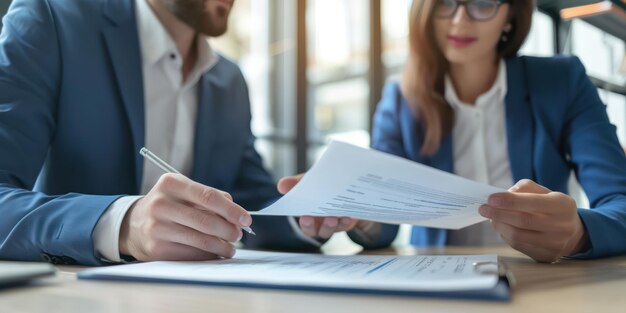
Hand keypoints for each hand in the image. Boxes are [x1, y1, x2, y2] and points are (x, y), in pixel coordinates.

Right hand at [119, 173, 251, 260]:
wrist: (132, 224)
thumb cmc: (168, 205)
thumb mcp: (183, 191)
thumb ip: (209, 197)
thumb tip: (236, 214)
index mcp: (171, 183)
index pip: (209, 196)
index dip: (232, 210)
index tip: (246, 219)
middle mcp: (161, 204)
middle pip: (207, 221)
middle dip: (229, 230)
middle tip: (238, 234)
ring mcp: (157, 228)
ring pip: (201, 241)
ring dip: (222, 246)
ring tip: (230, 247)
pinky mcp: (156, 249)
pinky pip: (192, 255)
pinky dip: (209, 256)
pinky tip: (215, 254)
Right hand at [277, 174, 370, 238]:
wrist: (343, 188)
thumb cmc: (321, 187)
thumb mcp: (308, 182)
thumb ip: (295, 184)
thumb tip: (281, 185)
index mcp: (307, 214)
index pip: (303, 222)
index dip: (304, 223)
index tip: (304, 217)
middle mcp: (318, 222)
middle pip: (313, 230)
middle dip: (313, 226)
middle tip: (313, 219)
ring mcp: (332, 223)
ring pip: (329, 230)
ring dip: (330, 225)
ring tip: (332, 218)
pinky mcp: (345, 222)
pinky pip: (345, 225)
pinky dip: (346, 222)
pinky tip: (348, 217)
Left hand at [479, 179, 588, 262]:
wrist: (572, 233)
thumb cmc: (552, 208)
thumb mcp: (545, 192)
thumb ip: (525, 188)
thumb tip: (506, 194)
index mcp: (563, 205)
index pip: (533, 203)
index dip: (509, 201)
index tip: (491, 199)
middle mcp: (562, 226)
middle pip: (523, 221)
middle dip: (499, 214)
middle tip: (483, 208)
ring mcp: (555, 244)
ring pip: (518, 236)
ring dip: (499, 225)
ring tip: (492, 218)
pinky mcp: (545, 256)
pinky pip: (518, 246)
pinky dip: (505, 235)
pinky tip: (502, 227)